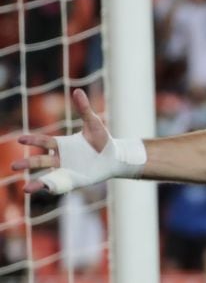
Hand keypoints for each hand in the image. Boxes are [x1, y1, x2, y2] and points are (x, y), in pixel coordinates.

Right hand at [11, 89, 142, 193]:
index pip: (43, 142)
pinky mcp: (75, 181)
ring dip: (37, 183)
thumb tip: (78, 91)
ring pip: (48, 177)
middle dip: (27, 164)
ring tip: (25, 189)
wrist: (115, 157)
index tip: (20, 139)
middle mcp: (60, 159)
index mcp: (62, 145)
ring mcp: (67, 171)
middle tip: (13, 167)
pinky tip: (46, 191)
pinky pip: (62, 186)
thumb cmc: (103, 140)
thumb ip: (84, 109)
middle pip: (40, 162)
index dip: (32, 140)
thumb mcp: (93, 124)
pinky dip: (53, 188)